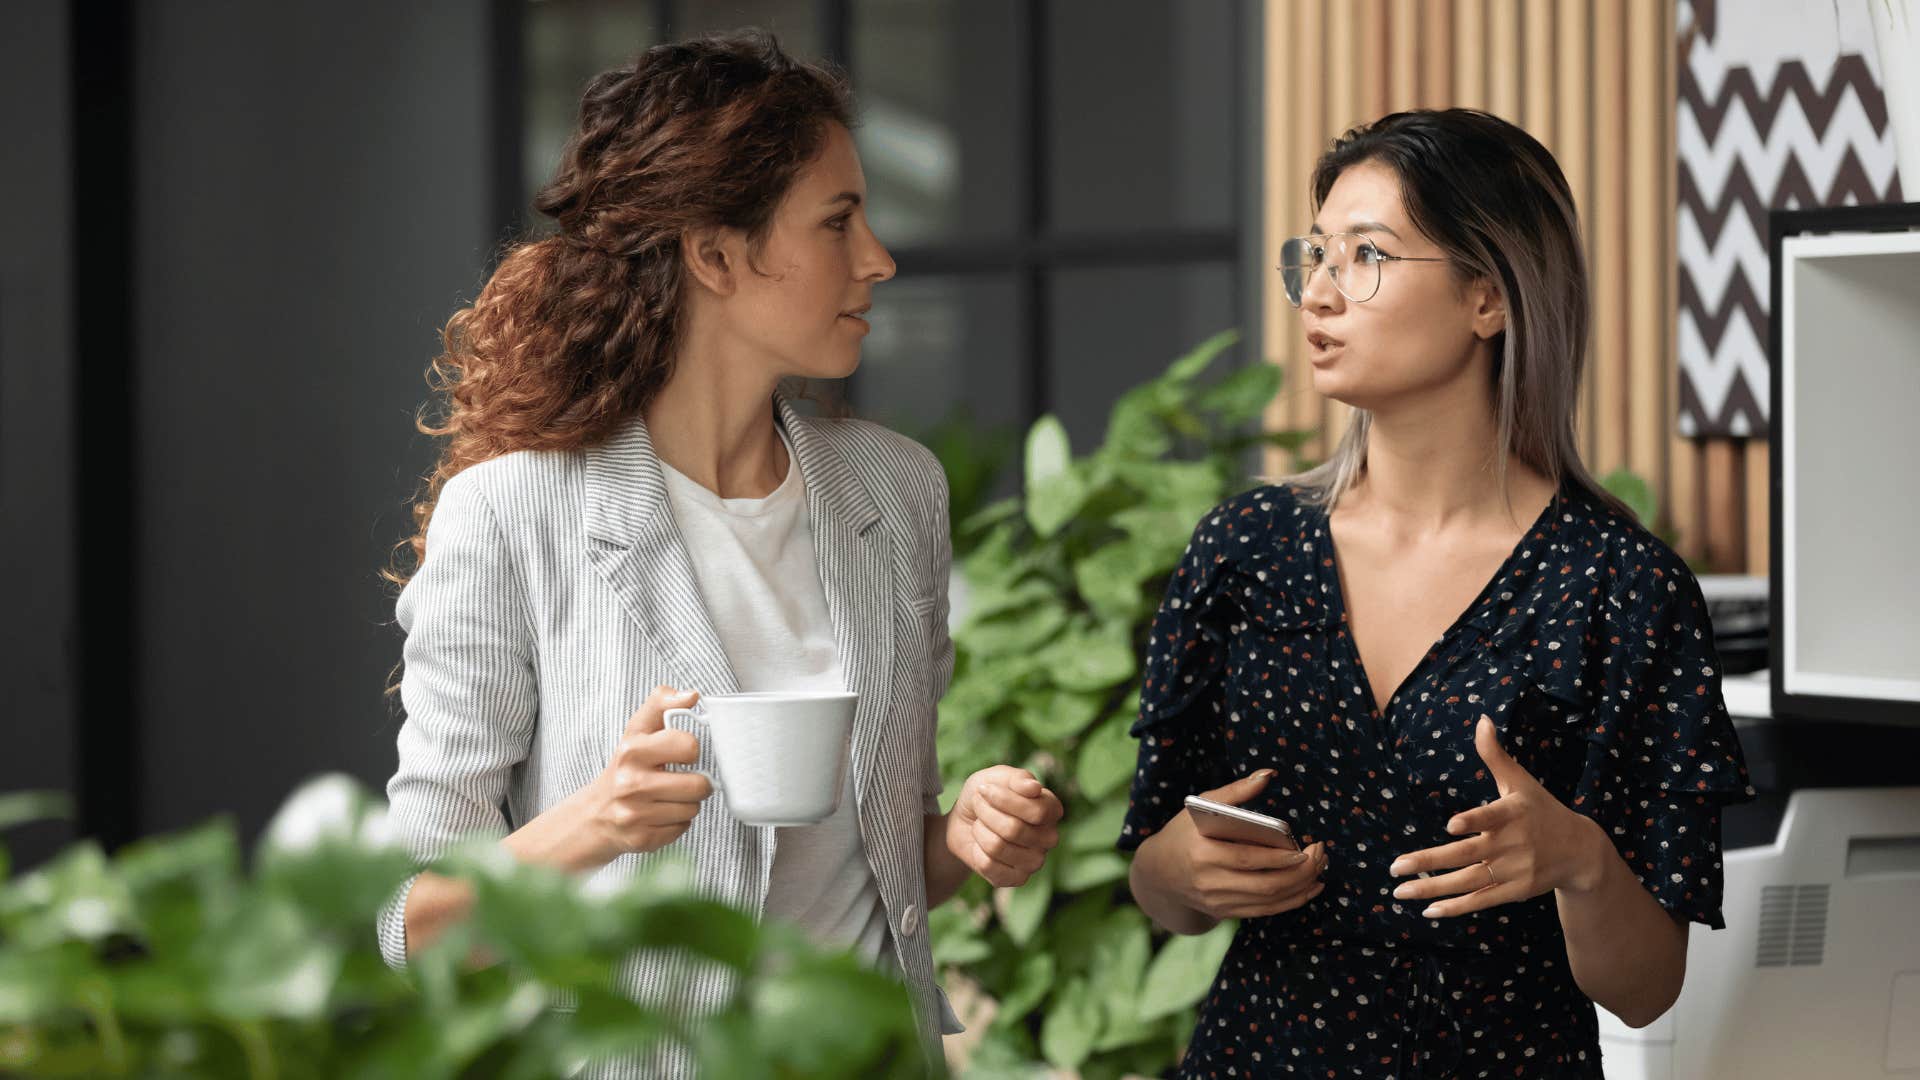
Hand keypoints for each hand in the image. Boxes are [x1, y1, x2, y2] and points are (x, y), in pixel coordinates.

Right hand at [576, 686, 713, 860]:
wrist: (597, 813)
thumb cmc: (626, 766)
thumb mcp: (637, 730)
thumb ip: (662, 703)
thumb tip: (692, 695)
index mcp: (632, 751)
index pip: (688, 746)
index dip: (690, 750)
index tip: (680, 753)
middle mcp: (630, 784)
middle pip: (698, 785)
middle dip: (697, 782)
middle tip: (681, 779)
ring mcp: (635, 814)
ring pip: (693, 808)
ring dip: (687, 803)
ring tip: (669, 797)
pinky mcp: (642, 839)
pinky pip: (683, 828)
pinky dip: (677, 822)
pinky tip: (660, 814)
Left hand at [946, 765, 1064, 886]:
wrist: (965, 820)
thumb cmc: (986, 796)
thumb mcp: (997, 777)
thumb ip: (1018, 779)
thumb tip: (1035, 788)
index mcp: (1051, 809)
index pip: (1037, 812)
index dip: (1005, 800)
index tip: (985, 790)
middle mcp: (1049, 837)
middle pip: (1014, 830)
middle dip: (986, 813)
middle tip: (978, 805)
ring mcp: (1035, 861)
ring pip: (998, 847)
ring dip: (979, 831)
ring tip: (979, 824)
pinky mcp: (1017, 879)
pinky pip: (989, 866)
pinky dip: (976, 851)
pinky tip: (980, 845)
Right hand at [1139, 770, 1327, 920]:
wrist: (1159, 873)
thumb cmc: (1184, 832)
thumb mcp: (1201, 805)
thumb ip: (1235, 792)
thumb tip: (1268, 775)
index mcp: (1202, 852)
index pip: (1248, 858)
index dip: (1280, 858)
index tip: (1305, 848)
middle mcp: (1210, 882)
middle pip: (1265, 884)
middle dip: (1300, 873)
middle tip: (1320, 855)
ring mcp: (1218, 901)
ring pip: (1269, 901)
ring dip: (1301, 887)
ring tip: (1319, 868)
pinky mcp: (1226, 913)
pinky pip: (1265, 912)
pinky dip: (1292, 901)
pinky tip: (1309, 888)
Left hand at [1388, 715, 1608, 917]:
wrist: (1580, 851)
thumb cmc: (1542, 810)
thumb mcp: (1521, 781)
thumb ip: (1495, 755)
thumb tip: (1482, 719)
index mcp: (1512, 814)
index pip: (1491, 817)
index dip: (1473, 821)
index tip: (1451, 826)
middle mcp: (1512, 844)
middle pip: (1466, 855)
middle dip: (1429, 862)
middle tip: (1395, 867)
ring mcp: (1513, 870)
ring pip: (1468, 881)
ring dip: (1433, 889)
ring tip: (1400, 891)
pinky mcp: (1515, 891)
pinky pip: (1481, 900)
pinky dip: (1456, 907)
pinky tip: (1428, 910)